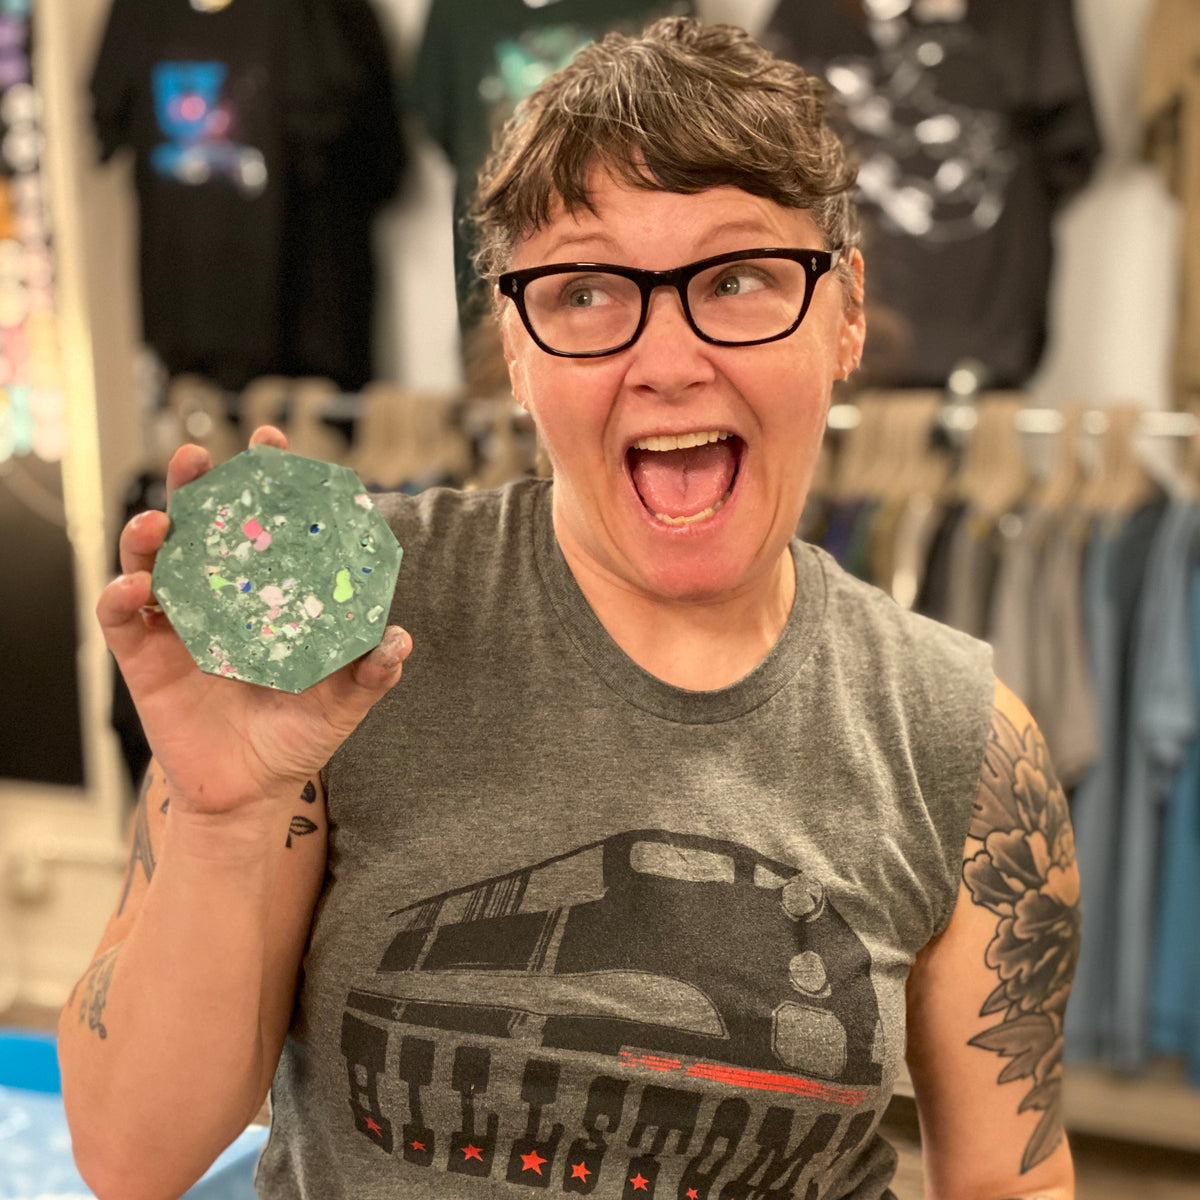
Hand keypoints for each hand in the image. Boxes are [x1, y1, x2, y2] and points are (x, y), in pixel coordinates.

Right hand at [97, 426, 410, 816]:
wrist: (252, 792)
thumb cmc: (298, 736)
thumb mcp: (342, 704)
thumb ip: (370, 673)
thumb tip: (399, 640)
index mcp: (264, 596)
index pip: (260, 527)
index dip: (263, 483)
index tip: (272, 443)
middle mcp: (217, 599)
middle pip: (197, 528)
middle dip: (195, 486)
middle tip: (199, 458)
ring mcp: (177, 626)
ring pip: (150, 561)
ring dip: (148, 534)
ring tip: (159, 522)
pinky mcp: (144, 660)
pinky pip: (121, 620)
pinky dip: (120, 597)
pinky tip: (137, 589)